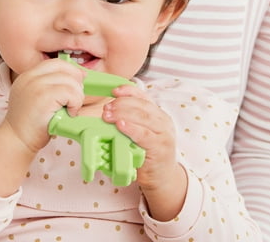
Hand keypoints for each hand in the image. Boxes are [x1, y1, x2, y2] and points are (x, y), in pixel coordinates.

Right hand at [5, 58, 85, 153]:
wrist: (16, 142)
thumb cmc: (30, 125)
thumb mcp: (36, 98)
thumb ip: (50, 85)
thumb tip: (80, 75)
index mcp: (28, 76)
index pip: (56, 63)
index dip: (71, 71)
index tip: (78, 83)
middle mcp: (30, 77)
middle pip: (64, 68)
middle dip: (76, 83)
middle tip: (75, 100)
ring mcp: (36, 85)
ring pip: (71, 81)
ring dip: (77, 96)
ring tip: (71, 109)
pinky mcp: (44, 97)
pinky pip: (70, 92)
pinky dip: (75, 103)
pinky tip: (70, 113)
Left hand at [102, 85, 186, 219]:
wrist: (163, 178)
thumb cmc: (148, 154)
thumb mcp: (143, 133)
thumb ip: (133, 121)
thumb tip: (109, 111)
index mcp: (158, 114)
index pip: (143, 97)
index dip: (128, 92)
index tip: (114, 91)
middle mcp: (163, 121)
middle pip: (141, 106)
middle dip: (121, 104)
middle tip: (106, 108)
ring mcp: (163, 134)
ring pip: (143, 117)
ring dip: (123, 113)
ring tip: (108, 115)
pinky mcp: (160, 148)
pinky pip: (144, 135)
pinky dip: (131, 128)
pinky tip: (120, 125)